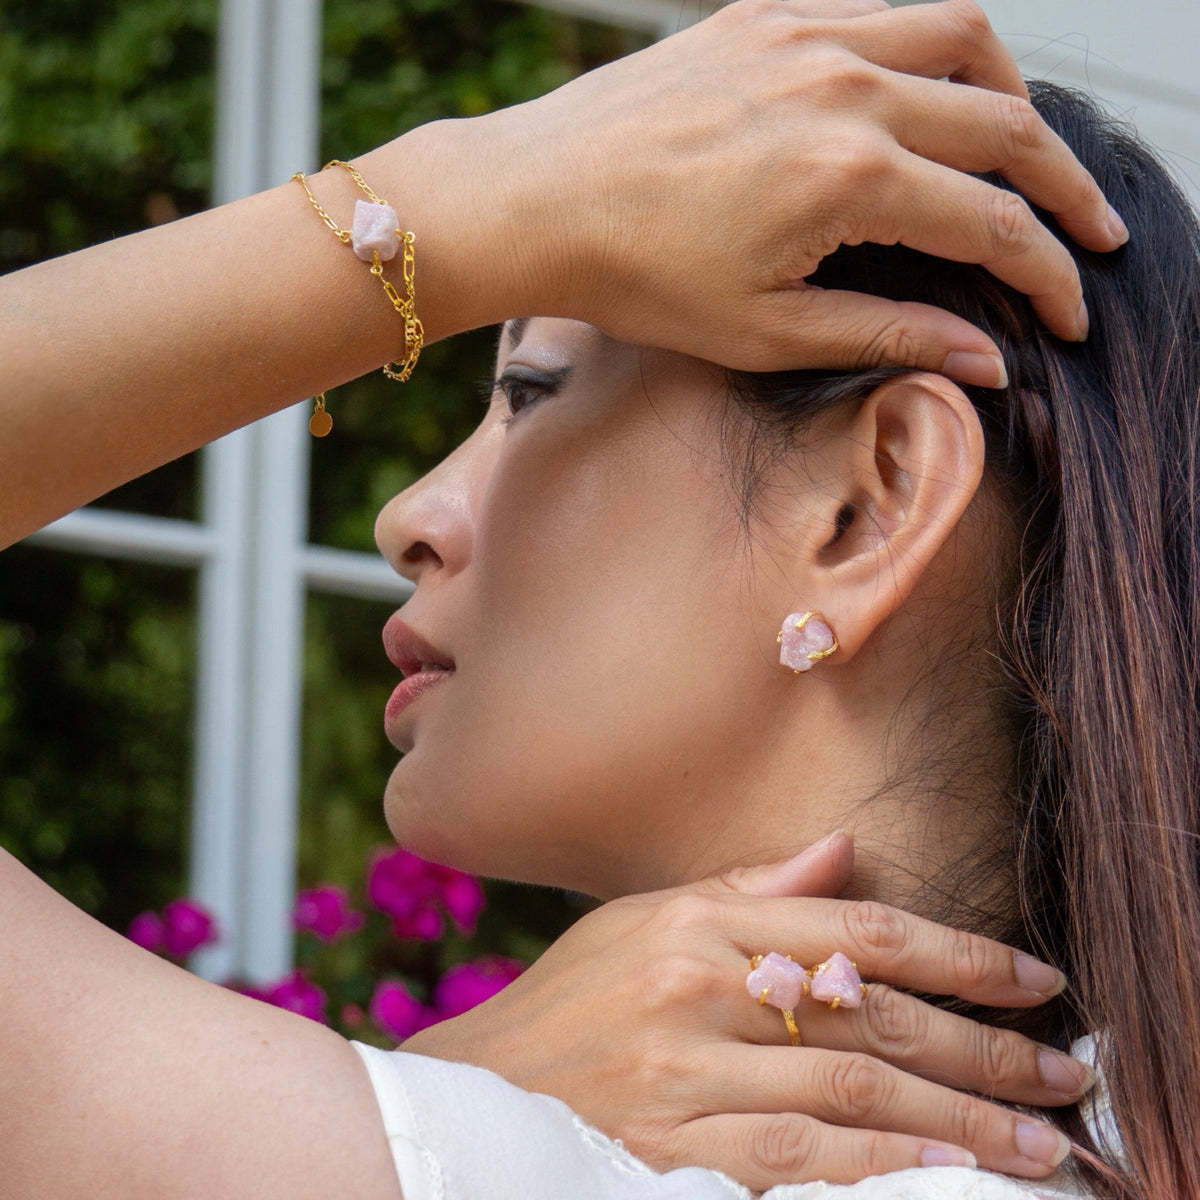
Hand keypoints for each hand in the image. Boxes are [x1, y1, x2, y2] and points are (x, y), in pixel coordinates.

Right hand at [404, 834, 1090, 1190]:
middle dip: (980, 1046)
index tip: (1030, 977)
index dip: (957, 954)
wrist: (480, 1092)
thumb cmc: (569, 1003)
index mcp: (696, 920)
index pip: (858, 928)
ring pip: (850, 1095)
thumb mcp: (644, 920)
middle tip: (1057, 1071)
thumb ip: (748, 888)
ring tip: (1033, 1144)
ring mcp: (685, 1074)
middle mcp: (696, 986)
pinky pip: (798, 1164)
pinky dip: (879, 1172)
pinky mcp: (671, 1155)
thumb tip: (842, 851)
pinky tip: (943, 1176)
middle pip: (871, 1016)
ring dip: (956, 1121)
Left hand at [419, 0, 1123, 382]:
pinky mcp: (768, 15)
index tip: (1070, 312)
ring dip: (1012, 95)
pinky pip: (887, 9)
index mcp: (849, 174)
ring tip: (1020, 153)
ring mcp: (806, 36)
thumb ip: (887, 336)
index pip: (994, 224)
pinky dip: (934, 47)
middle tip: (1088, 234)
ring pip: (963, 35)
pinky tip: (930, 93)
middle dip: (1064, 188)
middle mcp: (844, 86)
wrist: (535, 202)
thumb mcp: (766, 333)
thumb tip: (984, 358)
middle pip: (1005, 123)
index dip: (1048, 275)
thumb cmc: (633, 276)